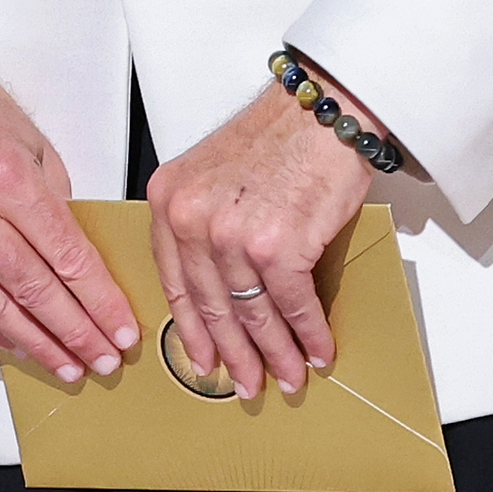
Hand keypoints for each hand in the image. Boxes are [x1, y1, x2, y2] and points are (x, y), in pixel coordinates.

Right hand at [0, 53, 136, 383]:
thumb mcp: (33, 146)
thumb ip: (55, 206)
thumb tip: (81, 270)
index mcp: (5, 176)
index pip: (65, 256)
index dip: (99, 301)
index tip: (121, 330)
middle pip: (32, 289)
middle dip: (75, 332)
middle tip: (102, 360)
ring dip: (35, 342)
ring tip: (66, 365)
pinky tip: (15, 342)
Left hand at [143, 81, 376, 400]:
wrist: (322, 108)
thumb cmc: (276, 135)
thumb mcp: (212, 174)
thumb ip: (204, 223)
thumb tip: (221, 287)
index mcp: (170, 200)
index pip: (175, 282)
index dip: (192, 330)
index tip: (203, 359)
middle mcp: (192, 219)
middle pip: (212, 307)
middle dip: (233, 354)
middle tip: (246, 383)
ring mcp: (232, 235)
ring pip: (252, 314)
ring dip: (275, 354)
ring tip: (287, 378)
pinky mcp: (278, 245)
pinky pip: (292, 305)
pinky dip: (309, 333)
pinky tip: (318, 350)